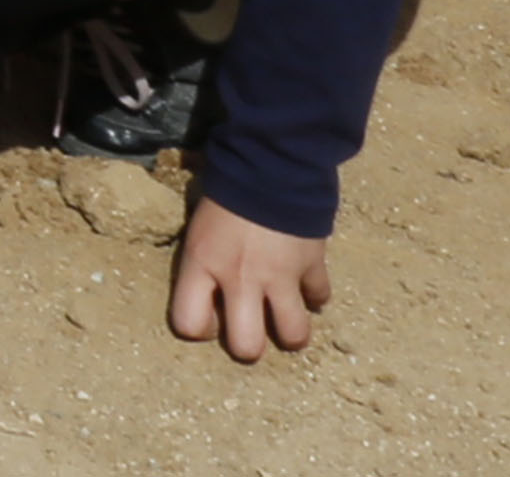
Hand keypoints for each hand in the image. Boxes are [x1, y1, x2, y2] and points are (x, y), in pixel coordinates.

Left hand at [169, 198, 331, 362]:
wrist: (269, 163)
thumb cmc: (223, 192)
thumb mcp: (198, 229)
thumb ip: (202, 266)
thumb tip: (209, 299)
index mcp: (203, 264)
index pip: (189, 324)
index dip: (199, 329)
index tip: (209, 319)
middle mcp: (241, 278)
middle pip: (247, 346)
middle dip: (249, 346)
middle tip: (251, 329)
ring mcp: (281, 276)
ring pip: (293, 335)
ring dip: (289, 332)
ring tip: (282, 317)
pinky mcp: (313, 267)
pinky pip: (319, 298)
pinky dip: (314, 296)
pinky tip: (305, 285)